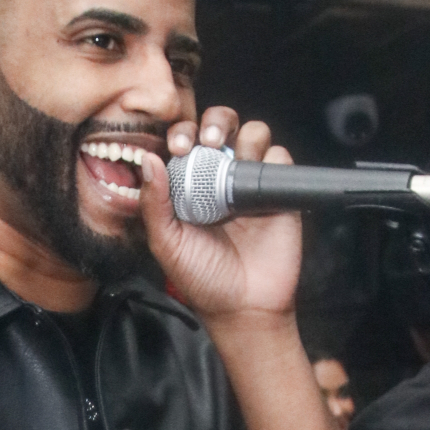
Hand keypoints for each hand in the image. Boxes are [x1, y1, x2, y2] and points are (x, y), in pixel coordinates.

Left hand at [139, 108, 301, 325]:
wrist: (245, 307)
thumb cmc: (203, 280)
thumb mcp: (167, 244)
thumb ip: (154, 204)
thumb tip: (149, 160)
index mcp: (190, 186)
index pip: (186, 141)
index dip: (182, 133)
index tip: (178, 146)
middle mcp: (220, 178)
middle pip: (221, 126)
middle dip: (215, 122)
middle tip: (209, 142)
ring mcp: (250, 182)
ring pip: (253, 134)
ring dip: (245, 136)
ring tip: (235, 162)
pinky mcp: (279, 191)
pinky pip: (280, 157)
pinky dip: (272, 159)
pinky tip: (257, 185)